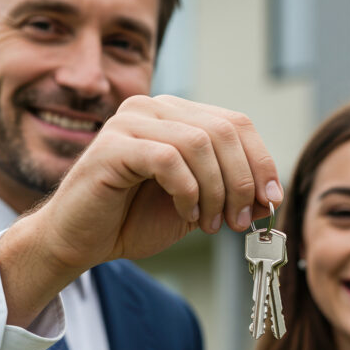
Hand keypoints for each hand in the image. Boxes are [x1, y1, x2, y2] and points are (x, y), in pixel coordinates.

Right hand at [0, 95, 281, 324]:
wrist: (79, 240)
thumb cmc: (132, 220)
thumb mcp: (195, 205)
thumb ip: (228, 192)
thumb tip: (270, 196)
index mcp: (176, 115)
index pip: (236, 124)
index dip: (261, 162)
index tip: (271, 201)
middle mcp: (154, 109)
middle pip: (223, 131)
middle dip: (241, 181)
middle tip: (238, 221)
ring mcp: (130, 122)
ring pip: (199, 143)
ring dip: (215, 190)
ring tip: (209, 223)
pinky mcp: (112, 145)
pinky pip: (168, 159)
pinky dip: (187, 190)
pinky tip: (185, 212)